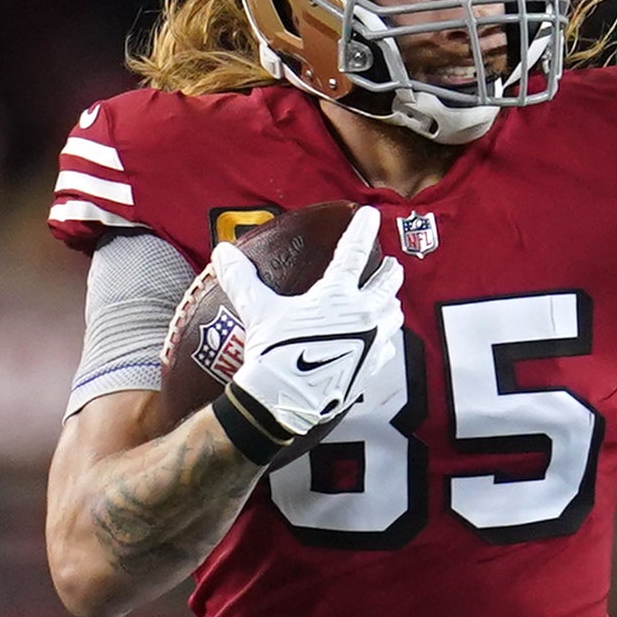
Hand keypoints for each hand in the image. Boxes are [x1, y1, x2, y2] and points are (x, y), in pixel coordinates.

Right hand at [208, 206, 403, 460]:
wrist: (285, 401)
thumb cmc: (273, 354)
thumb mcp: (257, 312)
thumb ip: (242, 279)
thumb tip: (222, 251)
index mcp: (337, 295)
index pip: (354, 252)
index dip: (362, 229)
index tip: (371, 214)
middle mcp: (363, 315)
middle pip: (387, 283)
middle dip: (389, 271)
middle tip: (390, 264)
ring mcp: (372, 343)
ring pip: (394, 315)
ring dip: (391, 303)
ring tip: (388, 300)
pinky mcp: (371, 368)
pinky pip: (388, 348)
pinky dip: (386, 339)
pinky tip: (381, 340)